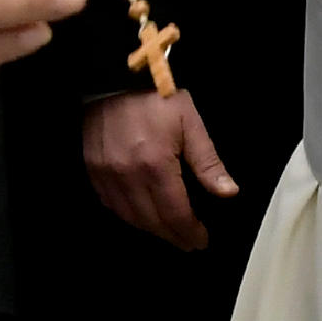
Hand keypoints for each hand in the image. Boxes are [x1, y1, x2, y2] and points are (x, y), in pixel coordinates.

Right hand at [84, 89, 238, 249]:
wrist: (114, 78)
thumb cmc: (158, 98)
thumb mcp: (191, 123)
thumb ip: (207, 162)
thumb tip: (228, 193)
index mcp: (156, 165)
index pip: (175, 213)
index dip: (189, 232)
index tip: (201, 240)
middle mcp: (128, 176)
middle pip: (152, 221)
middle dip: (173, 236)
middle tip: (188, 242)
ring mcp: (106, 175)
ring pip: (130, 217)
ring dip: (152, 229)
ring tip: (170, 232)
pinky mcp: (92, 170)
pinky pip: (111, 204)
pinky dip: (129, 216)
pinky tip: (142, 216)